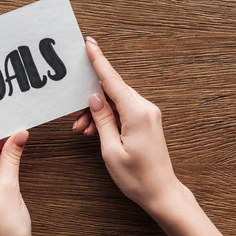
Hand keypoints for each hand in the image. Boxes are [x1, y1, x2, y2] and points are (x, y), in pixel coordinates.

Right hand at [78, 37, 188, 212]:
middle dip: (90, 100)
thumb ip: (102, 120)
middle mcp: (145, 109)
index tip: (89, 43)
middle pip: (112, 91)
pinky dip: (107, 116)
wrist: (161, 192)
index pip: (112, 81)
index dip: (99, 61)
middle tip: (74, 115)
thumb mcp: (111, 150)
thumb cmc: (137, 177)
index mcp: (137, 114)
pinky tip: (94, 130)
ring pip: (116, 101)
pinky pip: (123, 110)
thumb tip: (94, 98)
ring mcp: (148, 114)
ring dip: (97, 111)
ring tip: (82, 129)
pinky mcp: (146, 121)